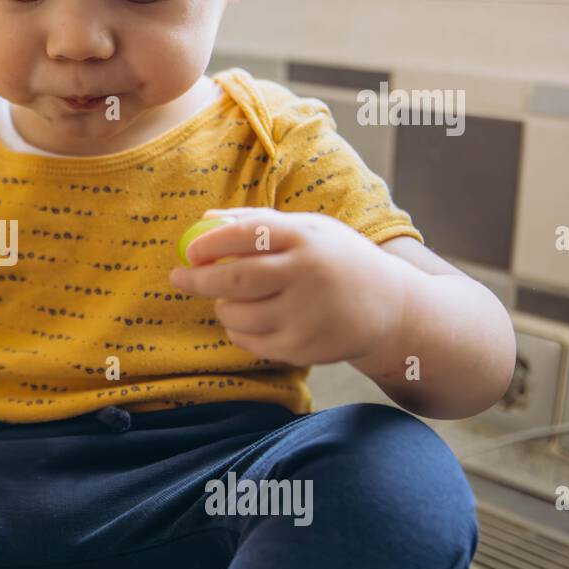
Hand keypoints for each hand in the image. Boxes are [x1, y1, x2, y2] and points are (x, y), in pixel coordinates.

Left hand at [168, 208, 410, 367]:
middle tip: (178, 278)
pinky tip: (252, 320)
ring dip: (222, 307)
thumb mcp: (307, 230)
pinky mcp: (304, 347)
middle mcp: (306, 275)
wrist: (390, 308)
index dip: (210, 244)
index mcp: (305, 238)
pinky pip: (250, 342)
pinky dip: (239, 331)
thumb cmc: (336, 260)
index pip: (246, 235)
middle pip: (235, 279)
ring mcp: (306, 314)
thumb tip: (204, 220)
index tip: (189, 252)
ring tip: (233, 298)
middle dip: (198, 280)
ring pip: (237, 315)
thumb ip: (256, 223)